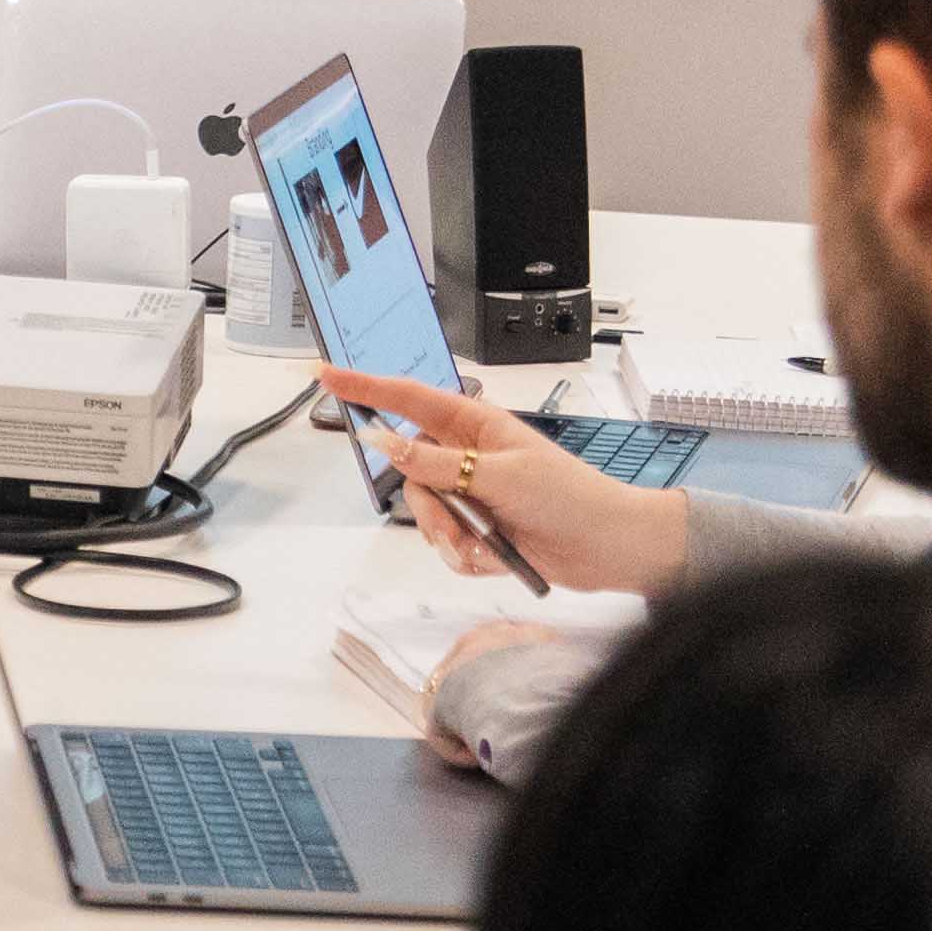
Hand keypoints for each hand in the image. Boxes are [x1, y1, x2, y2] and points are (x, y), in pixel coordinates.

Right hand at [311, 368, 692, 595]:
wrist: (605, 547)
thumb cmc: (570, 496)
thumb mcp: (499, 474)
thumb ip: (436, 462)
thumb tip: (386, 441)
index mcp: (474, 426)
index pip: (407, 398)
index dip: (364, 386)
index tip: (326, 374)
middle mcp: (467, 457)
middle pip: (410, 472)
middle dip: (428, 507)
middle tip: (454, 526)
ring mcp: (471, 494)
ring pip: (425, 513)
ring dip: (449, 536)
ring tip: (484, 547)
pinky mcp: (477, 530)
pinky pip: (445, 544)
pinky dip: (466, 555)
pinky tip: (497, 556)